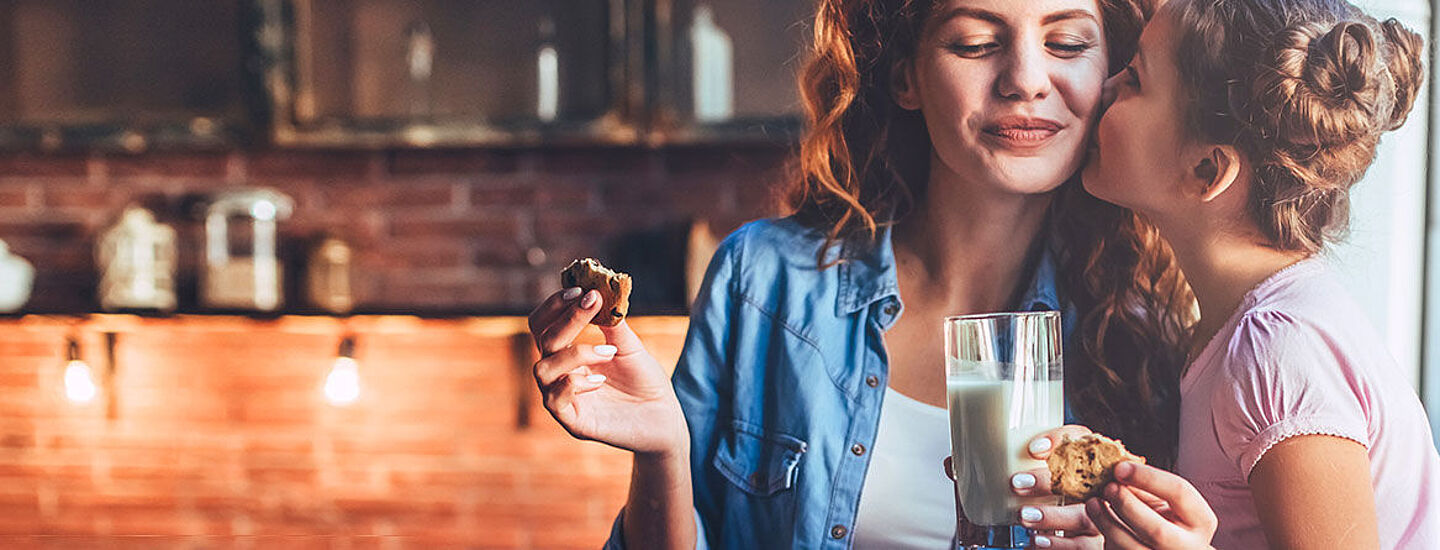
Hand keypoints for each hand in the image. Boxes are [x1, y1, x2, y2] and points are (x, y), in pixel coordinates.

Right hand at [529, 287, 687, 456]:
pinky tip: (600, 380)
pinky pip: (554, 399)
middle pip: (542, 340)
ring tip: (609, 352)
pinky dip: (574, 383)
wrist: (664, 418)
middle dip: (566, 319)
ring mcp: (563, 399)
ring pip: (543, 369)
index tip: (582, 290)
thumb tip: (597, 290)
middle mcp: (560, 374)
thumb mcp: (629, 346)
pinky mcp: (573, 422)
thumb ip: (611, 323)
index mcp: (569, 354)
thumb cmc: (644, 381)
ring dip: (574, 353)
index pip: (544, 325)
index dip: (555, 305)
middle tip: (591, 303)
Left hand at [943, 425, 1102, 548]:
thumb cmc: (1043, 494)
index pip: (1082, 438)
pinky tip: (1036, 542)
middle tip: (1016, 484)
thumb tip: (952, 463)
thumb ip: (990, 470)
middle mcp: (1096, 485)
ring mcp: (1099, 515)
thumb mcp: (1022, 478)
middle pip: (1082, 478)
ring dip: (1052, 517)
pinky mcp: (1095, 542)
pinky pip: (1084, 546)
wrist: (1065, 530)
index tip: (1032, 448)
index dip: (1061, 439)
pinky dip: (1059, 545)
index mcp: (1082, 459)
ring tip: (1023, 516)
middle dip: (1048, 481)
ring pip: (1084, 516)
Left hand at [1084, 462, 1216, 548]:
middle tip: (1107, 487)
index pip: (1179, 493)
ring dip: (1107, 523)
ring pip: (1133, 548)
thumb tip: (1116, 471)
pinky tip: (1098, 520)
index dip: (1147, 477)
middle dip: (1127, 505)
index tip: (1119, 467)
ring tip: (1093, 503)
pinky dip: (1106, 537)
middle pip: (1156, 530)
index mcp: (1201, 521)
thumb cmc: (1164, 518)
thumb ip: (1144, 487)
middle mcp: (1190, 547)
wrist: (1169, 548)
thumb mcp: (1163, 500)